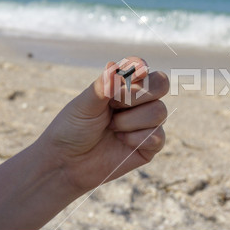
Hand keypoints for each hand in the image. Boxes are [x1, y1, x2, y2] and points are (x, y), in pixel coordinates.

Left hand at [38, 57, 169, 192]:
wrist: (68, 162)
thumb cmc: (73, 128)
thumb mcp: (84, 104)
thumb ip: (102, 86)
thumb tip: (114, 68)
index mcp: (124, 85)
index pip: (143, 68)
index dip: (140, 70)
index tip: (125, 78)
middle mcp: (140, 101)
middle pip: (161, 84)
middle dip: (138, 95)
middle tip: (114, 106)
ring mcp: (147, 122)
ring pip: (159, 111)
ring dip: (130, 121)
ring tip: (112, 128)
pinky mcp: (150, 145)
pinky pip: (158, 136)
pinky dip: (137, 138)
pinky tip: (121, 141)